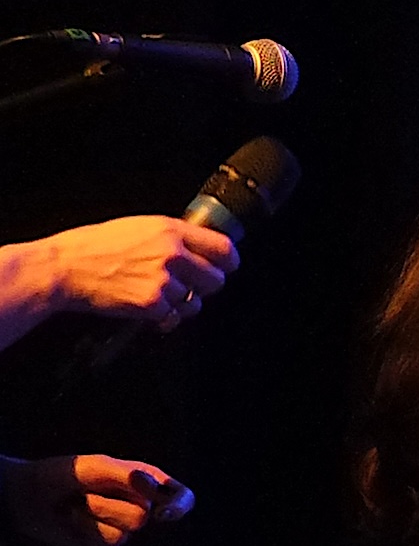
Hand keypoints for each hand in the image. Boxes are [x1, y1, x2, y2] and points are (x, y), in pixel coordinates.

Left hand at [3, 453, 189, 545]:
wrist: (28, 494)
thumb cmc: (64, 474)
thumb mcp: (96, 466)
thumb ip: (127, 475)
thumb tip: (155, 486)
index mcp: (145, 484)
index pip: (181, 496)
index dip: (178, 505)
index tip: (163, 514)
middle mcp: (140, 508)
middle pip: (142, 517)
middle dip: (106, 504)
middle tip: (84, 493)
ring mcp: (124, 531)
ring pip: (122, 535)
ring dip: (90, 518)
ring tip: (75, 507)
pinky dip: (86, 537)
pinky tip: (74, 525)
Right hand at [28, 216, 237, 329]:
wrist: (64, 268)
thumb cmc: (93, 247)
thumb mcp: (137, 228)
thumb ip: (171, 237)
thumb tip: (199, 246)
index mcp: (169, 230)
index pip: (224, 248)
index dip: (228, 262)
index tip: (225, 267)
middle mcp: (171, 254)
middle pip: (217, 280)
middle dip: (204, 286)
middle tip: (186, 285)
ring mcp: (164, 280)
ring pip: (196, 302)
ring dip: (182, 303)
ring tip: (156, 293)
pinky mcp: (153, 304)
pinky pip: (174, 317)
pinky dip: (162, 317)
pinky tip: (144, 305)